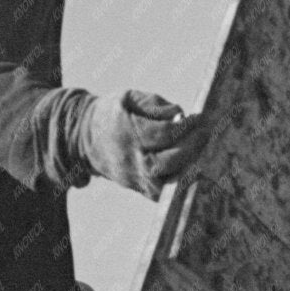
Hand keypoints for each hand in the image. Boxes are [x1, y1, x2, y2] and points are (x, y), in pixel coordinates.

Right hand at [78, 90, 207, 200]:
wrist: (83, 138)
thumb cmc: (113, 112)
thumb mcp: (129, 98)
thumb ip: (155, 104)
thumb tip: (179, 115)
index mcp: (126, 131)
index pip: (163, 133)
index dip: (186, 126)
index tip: (200, 117)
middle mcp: (129, 157)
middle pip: (166, 161)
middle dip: (192, 148)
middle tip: (206, 133)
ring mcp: (132, 176)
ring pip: (164, 184)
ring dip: (188, 169)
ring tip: (201, 151)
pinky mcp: (136, 187)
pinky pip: (160, 193)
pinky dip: (178, 184)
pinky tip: (191, 167)